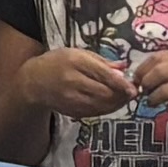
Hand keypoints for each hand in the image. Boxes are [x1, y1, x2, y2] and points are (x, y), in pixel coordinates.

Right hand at [0, 37, 131, 129]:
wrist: (34, 82)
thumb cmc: (58, 62)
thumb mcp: (78, 53)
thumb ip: (102, 62)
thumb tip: (124, 69)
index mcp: (75, 62)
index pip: (103, 75)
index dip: (121, 84)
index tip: (134, 89)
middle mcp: (73, 81)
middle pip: (105, 93)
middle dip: (121, 95)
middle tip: (132, 93)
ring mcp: (71, 98)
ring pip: (102, 105)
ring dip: (117, 104)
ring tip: (124, 98)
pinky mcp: (72, 111)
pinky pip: (96, 112)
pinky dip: (107, 109)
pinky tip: (112, 103)